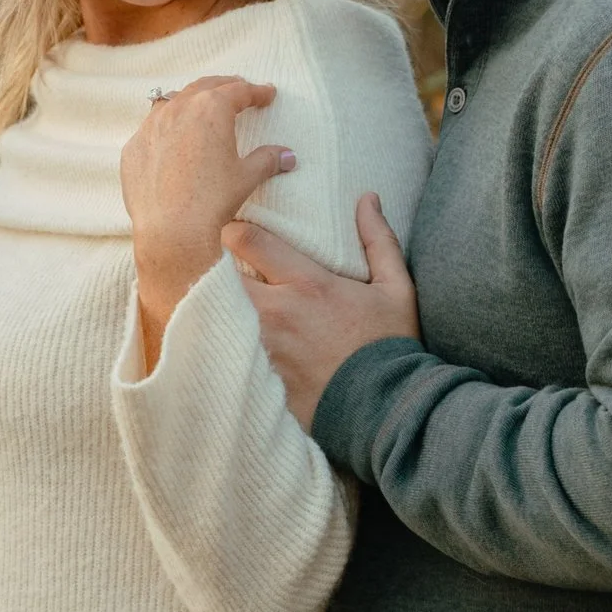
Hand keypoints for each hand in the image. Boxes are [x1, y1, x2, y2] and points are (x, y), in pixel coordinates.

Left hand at [121, 75, 294, 369]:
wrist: (171, 230)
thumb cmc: (213, 201)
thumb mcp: (246, 177)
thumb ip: (268, 160)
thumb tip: (288, 156)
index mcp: (211, 109)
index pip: (238, 90)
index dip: (256, 92)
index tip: (267, 94)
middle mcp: (177, 109)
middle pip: (204, 87)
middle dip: (224, 86)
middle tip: (238, 91)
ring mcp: (150, 127)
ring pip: (172, 102)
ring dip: (190, 101)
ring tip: (201, 108)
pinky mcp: (132, 148)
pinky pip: (150, 129)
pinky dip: (165, 127)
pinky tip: (171, 139)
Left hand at [223, 194, 417, 427]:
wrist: (386, 412)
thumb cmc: (390, 347)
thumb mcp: (396, 289)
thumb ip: (378, 240)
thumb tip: (367, 198)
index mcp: (306, 284)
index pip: (245, 239)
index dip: (235, 231)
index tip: (239, 236)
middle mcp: (275, 313)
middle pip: (216, 274)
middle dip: (216, 268)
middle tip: (226, 271)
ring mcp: (260, 349)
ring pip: (214, 314)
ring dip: (216, 306)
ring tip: (222, 305)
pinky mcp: (256, 380)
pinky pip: (222, 353)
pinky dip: (220, 344)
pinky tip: (225, 344)